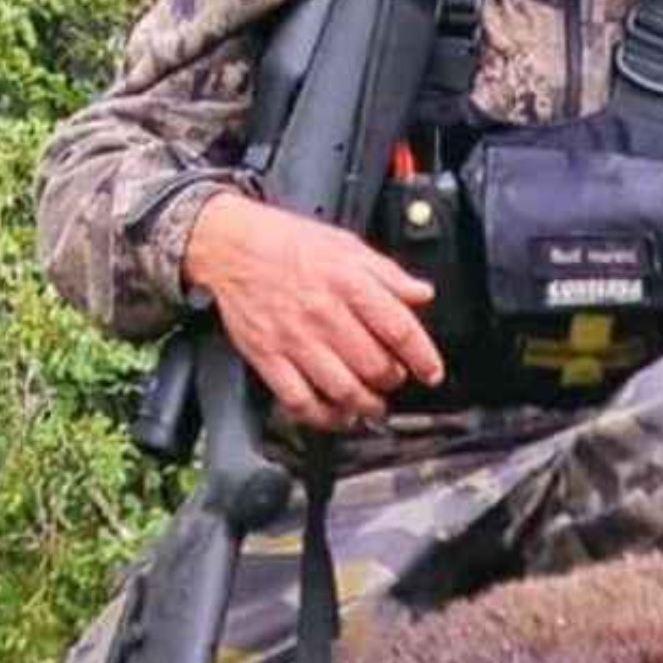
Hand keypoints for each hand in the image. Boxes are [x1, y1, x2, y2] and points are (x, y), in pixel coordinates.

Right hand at [182, 190, 443, 430]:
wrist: (230, 244)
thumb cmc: (290, 244)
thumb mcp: (347, 245)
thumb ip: (388, 274)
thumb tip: (422, 293)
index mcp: (349, 283)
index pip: (399, 329)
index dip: (422, 357)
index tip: (431, 373)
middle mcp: (323, 313)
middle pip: (375, 366)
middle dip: (392, 380)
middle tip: (394, 380)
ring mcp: (294, 339)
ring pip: (343, 390)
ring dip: (365, 405)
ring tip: (372, 404)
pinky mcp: (267, 357)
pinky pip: (300, 401)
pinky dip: (324, 418)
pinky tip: (337, 416)